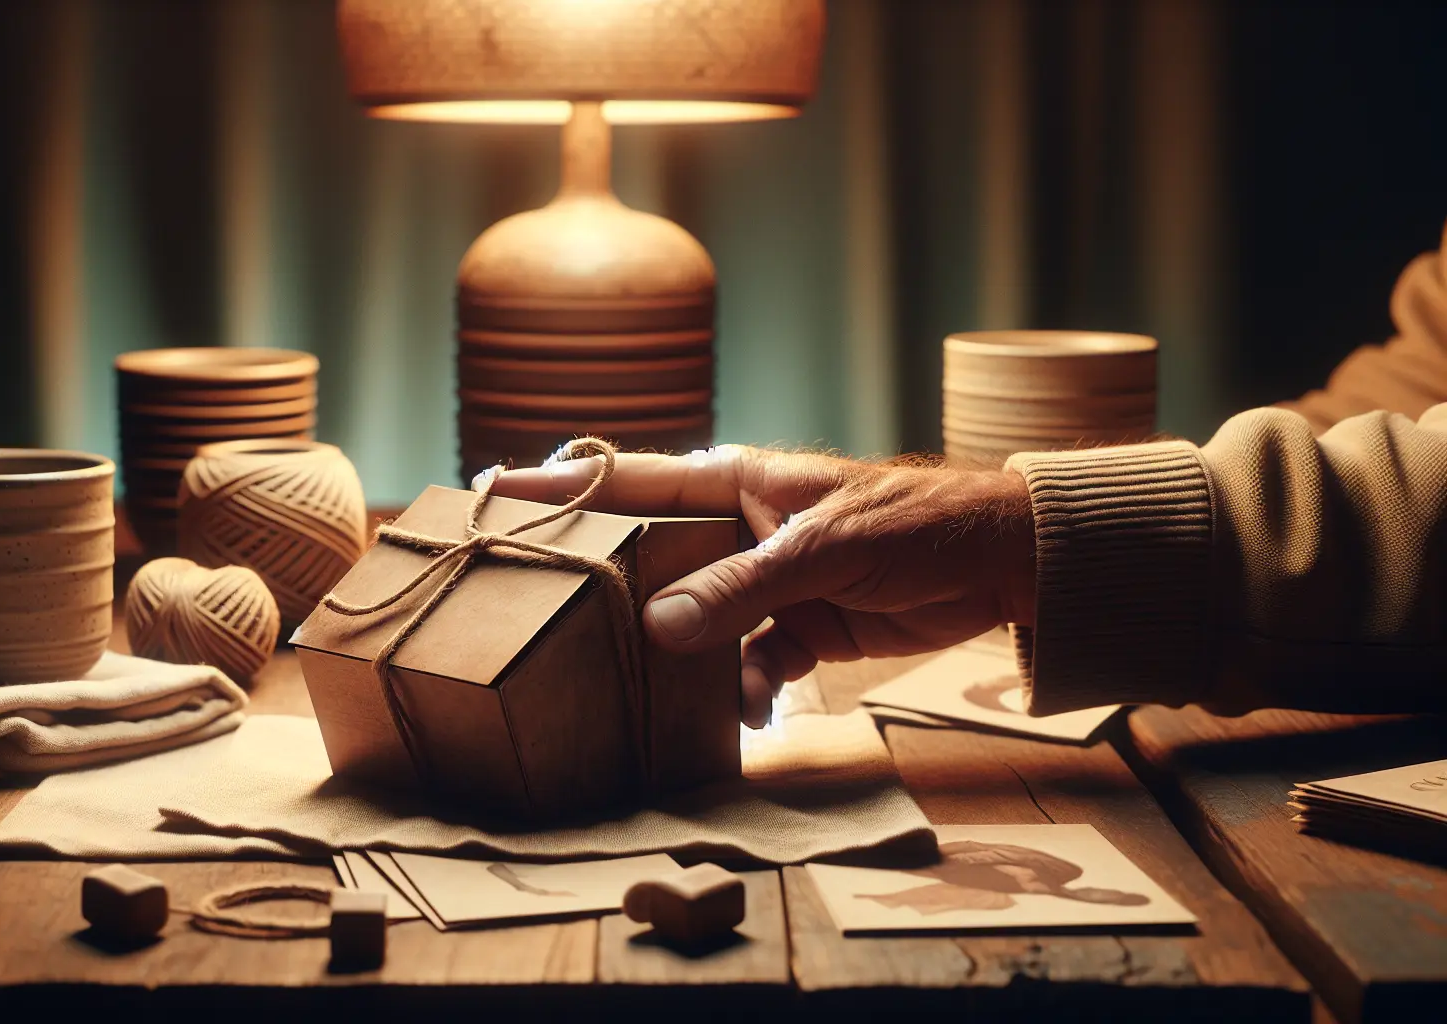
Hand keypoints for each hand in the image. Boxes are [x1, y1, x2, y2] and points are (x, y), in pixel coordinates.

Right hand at [487, 446, 1036, 726]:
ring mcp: (763, 580)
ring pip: (693, 623)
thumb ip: (739, 588)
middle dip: (609, 593)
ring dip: (682, 662)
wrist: (1001, 564)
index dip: (557, 487)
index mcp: (733, 480)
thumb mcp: (819, 550)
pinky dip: (746, 690)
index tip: (488, 494)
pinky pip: (747, 664)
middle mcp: (736, 527)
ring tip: (655, 695)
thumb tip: (658, 628)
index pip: (628, 480)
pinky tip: (750, 711)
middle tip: (547, 621)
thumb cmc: (912, 523)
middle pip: (648, 558)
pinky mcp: (797, 628)